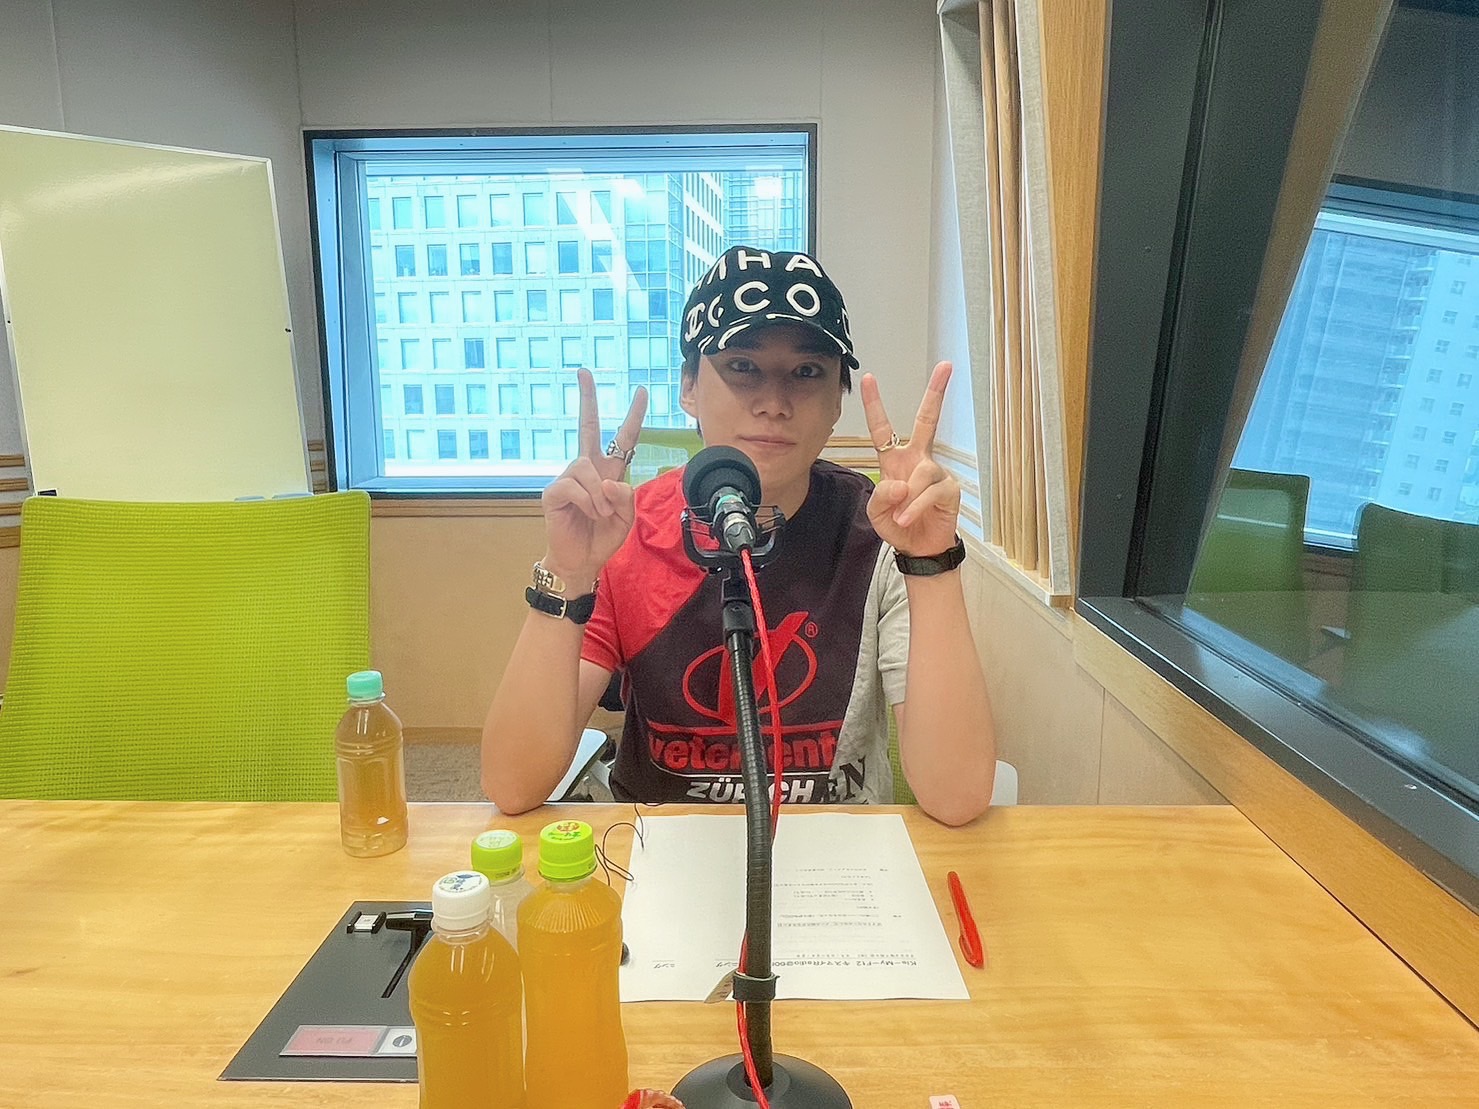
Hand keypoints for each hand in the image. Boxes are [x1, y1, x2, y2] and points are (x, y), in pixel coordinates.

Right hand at [540, 368, 647, 586]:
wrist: (581, 561)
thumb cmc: (601, 537)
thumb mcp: (626, 518)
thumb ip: (625, 497)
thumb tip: (609, 481)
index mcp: (608, 472)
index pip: (622, 439)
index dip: (633, 416)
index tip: (641, 391)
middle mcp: (587, 469)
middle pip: (586, 426)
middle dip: (587, 398)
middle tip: (583, 371)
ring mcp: (568, 477)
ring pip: (586, 466)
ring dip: (599, 495)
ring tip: (600, 514)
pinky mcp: (553, 491)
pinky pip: (575, 485)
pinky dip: (587, 502)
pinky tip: (586, 514)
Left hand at [861, 361, 960, 557]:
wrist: (920, 548)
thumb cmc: (898, 525)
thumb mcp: (876, 513)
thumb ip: (880, 496)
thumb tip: (901, 483)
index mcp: (894, 460)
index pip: (883, 428)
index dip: (874, 404)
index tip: (869, 378)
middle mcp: (917, 459)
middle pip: (927, 420)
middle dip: (936, 393)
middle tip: (947, 366)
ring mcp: (935, 472)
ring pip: (921, 473)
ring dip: (907, 499)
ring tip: (900, 516)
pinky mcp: (949, 488)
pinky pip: (930, 492)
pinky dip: (915, 507)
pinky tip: (908, 518)